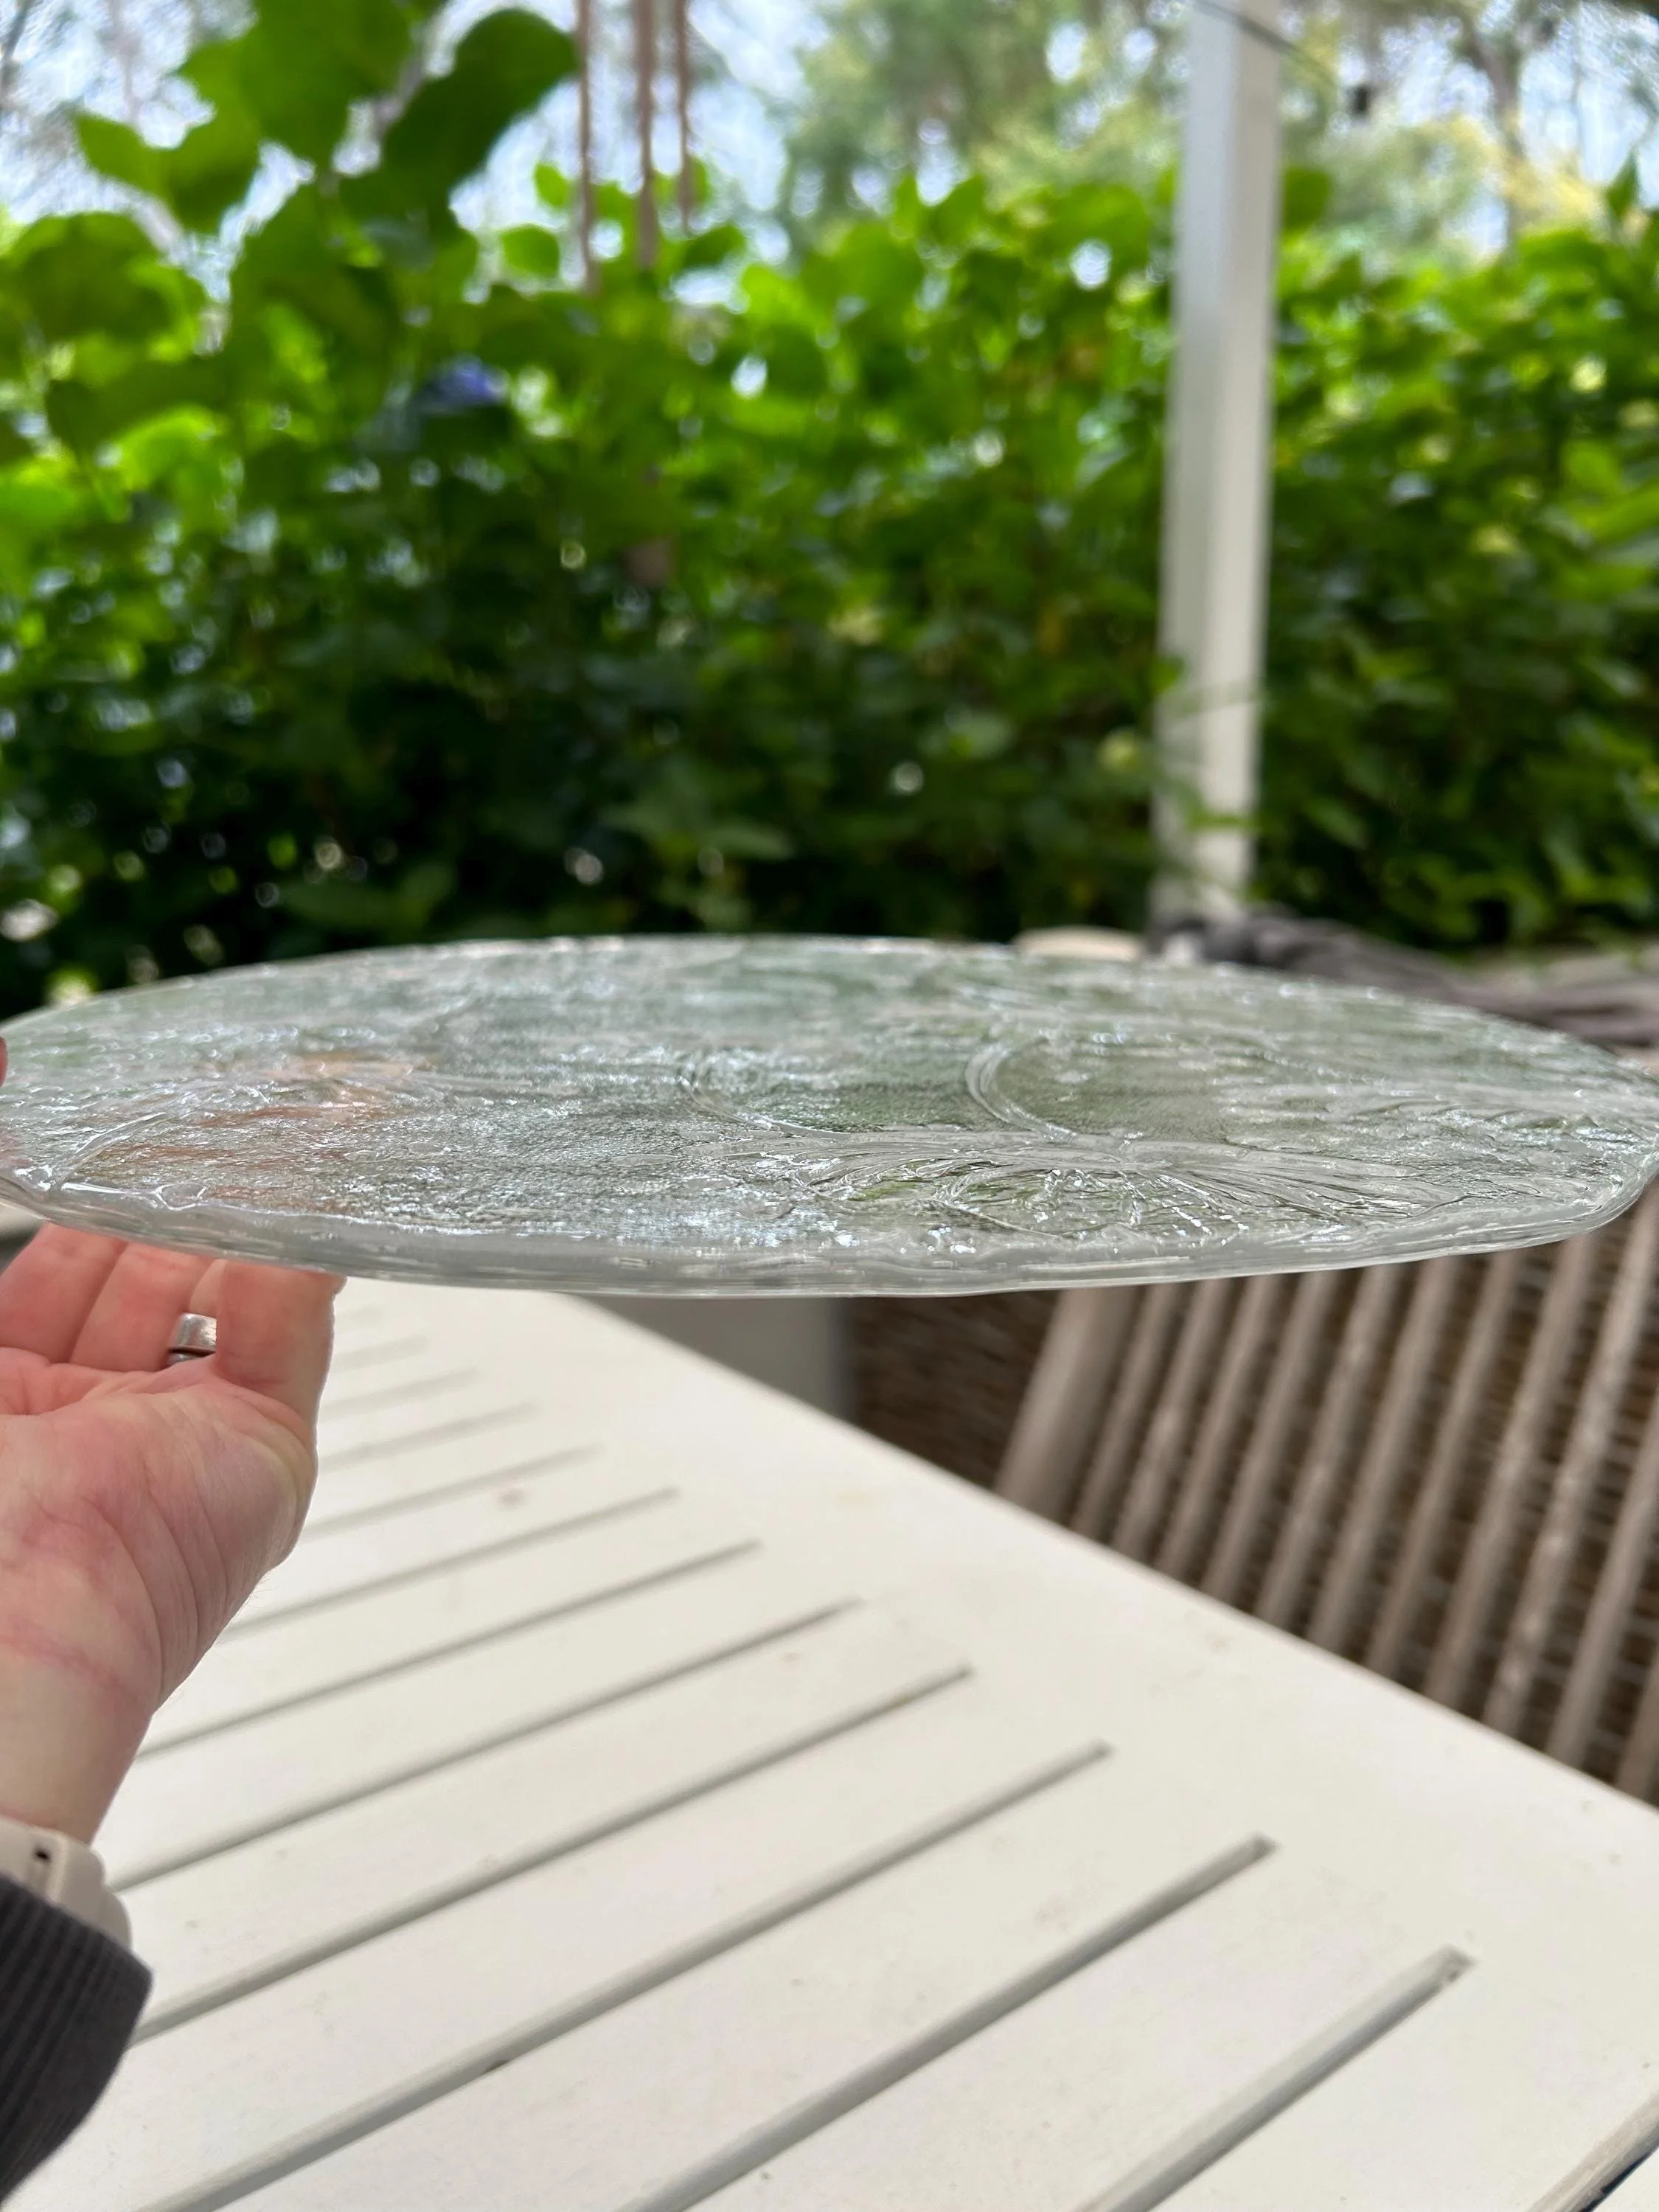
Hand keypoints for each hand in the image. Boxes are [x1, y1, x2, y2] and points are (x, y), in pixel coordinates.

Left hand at [0, 1131, 339, 1841]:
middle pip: (146, 1266)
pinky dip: (308, 1243)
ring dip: (252, 1191)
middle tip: (216, 1082)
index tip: (106, 1100)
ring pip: (226, 1286)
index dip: (82, 1179)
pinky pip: (291, 1325)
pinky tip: (316, 1162)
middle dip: (177, 1173)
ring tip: (284, 1094)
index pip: (55, 1264)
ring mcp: (176, 1443)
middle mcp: (84, 1425)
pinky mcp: (261, 1458)